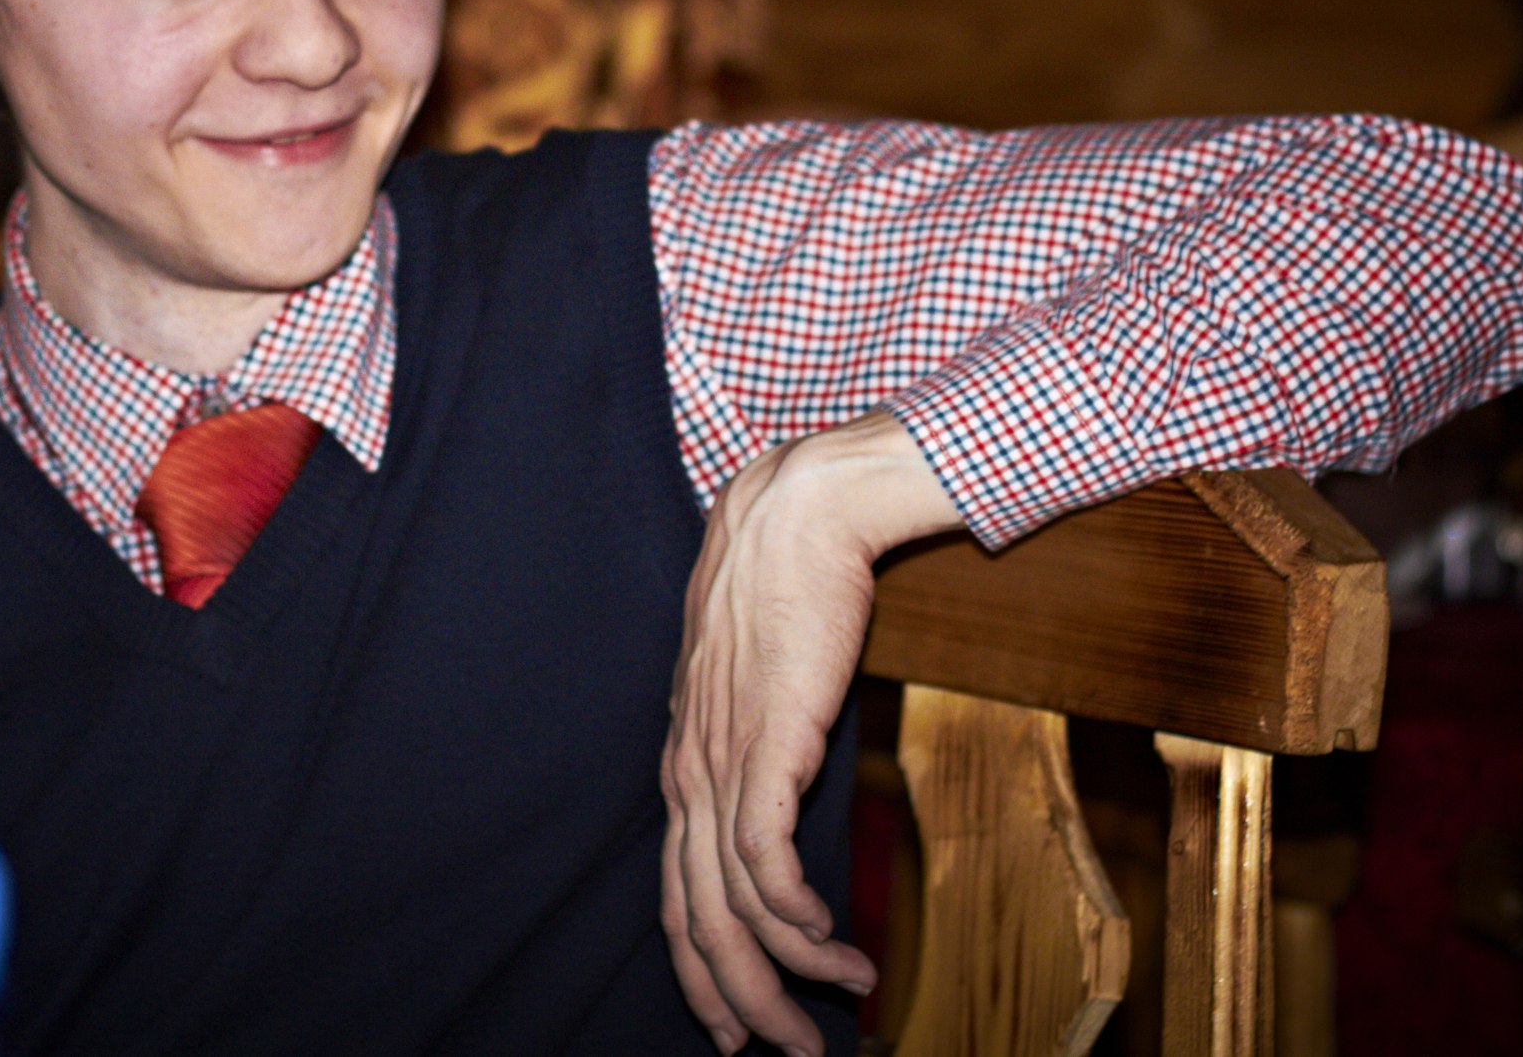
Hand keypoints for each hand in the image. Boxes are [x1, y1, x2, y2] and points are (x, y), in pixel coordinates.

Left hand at [660, 410, 961, 1055]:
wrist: (798, 518)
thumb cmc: (787, 590)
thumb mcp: (762, 684)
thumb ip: (763, 742)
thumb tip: (787, 790)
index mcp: (686, 761)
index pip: (678, 894)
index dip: (704, 969)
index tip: (738, 1022)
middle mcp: (690, 772)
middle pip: (697, 921)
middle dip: (741, 1001)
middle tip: (783, 1051)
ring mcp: (720, 762)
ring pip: (733, 906)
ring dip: (789, 972)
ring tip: (844, 1003)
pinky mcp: (763, 745)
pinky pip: (763, 861)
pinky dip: (794, 917)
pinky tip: (828, 944)